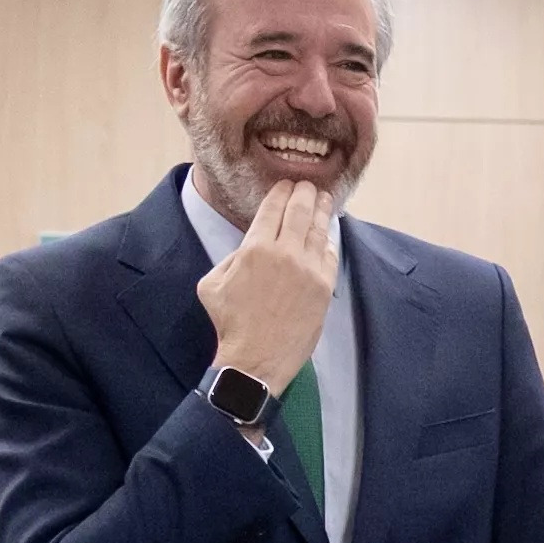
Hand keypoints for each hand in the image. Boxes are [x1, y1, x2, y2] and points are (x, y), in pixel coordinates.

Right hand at [195, 180, 336, 391]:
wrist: (255, 358)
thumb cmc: (230, 323)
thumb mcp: (213, 283)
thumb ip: (232, 258)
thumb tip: (250, 247)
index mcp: (255, 248)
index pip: (273, 209)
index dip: (281, 193)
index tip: (286, 184)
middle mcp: (285, 254)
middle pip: (299, 212)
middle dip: (304, 194)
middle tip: (307, 185)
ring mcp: (308, 271)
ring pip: (318, 232)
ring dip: (321, 212)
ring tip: (322, 200)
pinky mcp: (323, 288)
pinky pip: (329, 257)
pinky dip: (329, 242)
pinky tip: (328, 234)